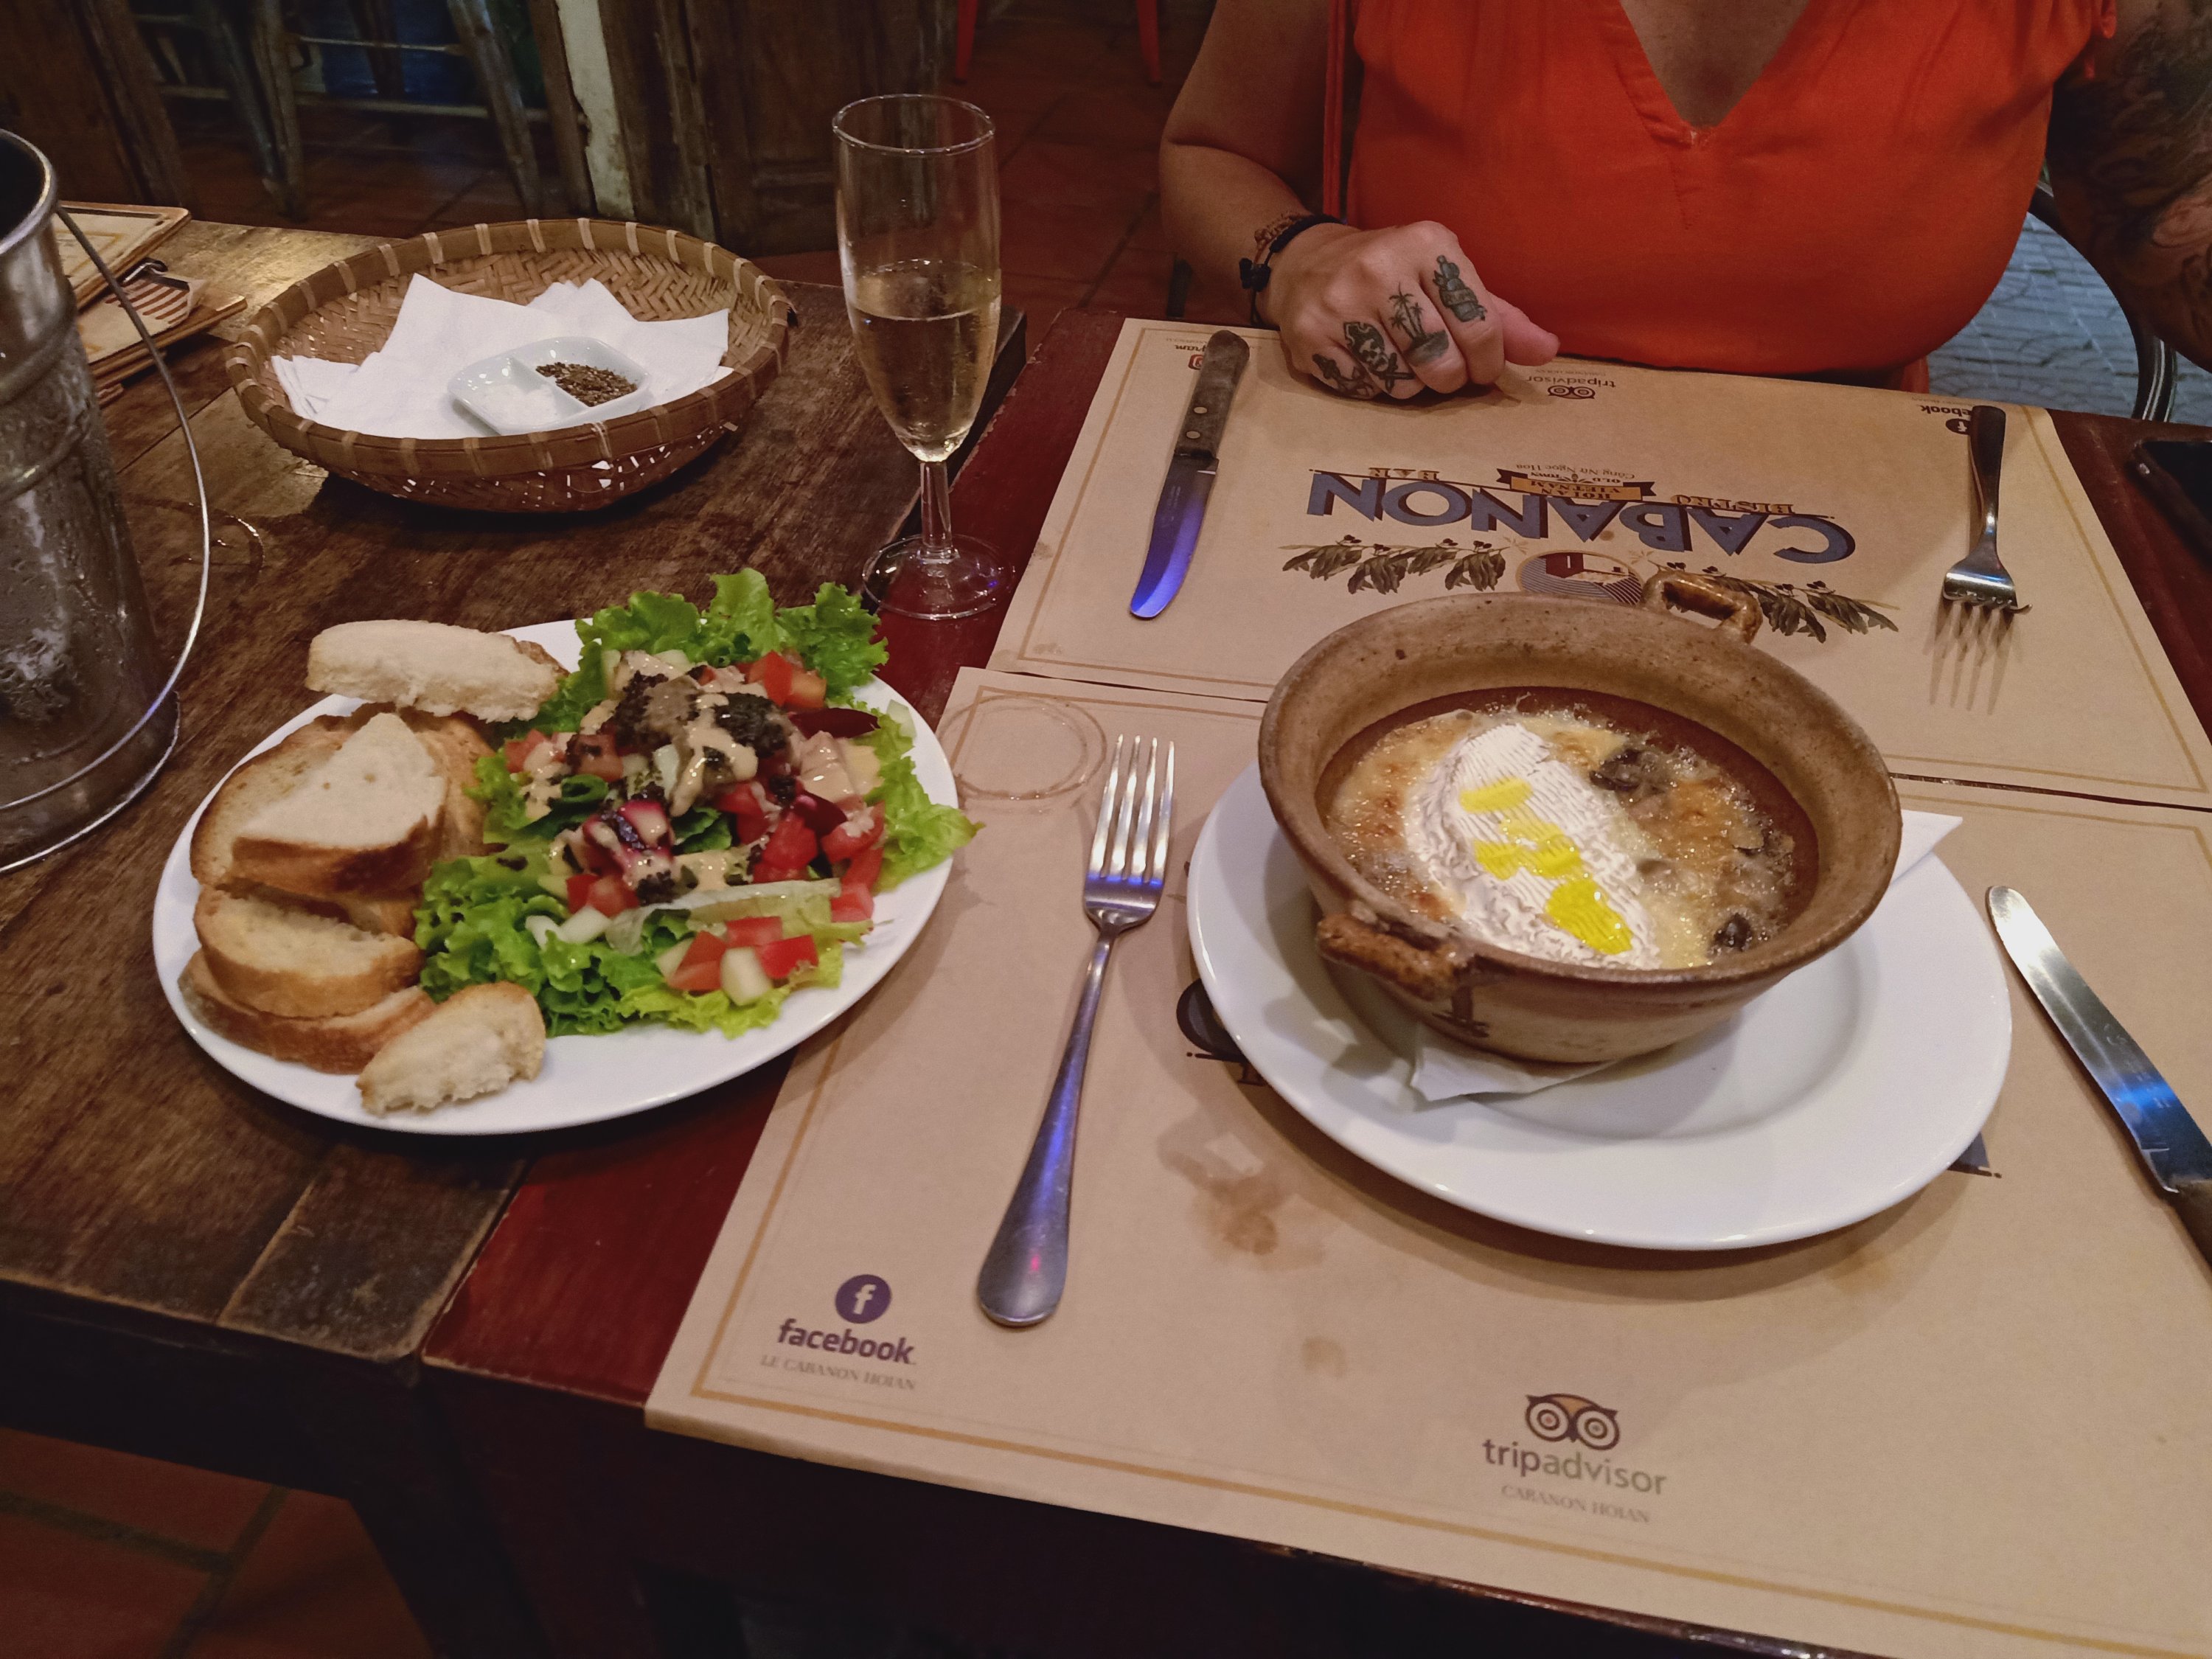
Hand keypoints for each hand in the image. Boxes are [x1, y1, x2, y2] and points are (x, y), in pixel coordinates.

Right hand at [1262, 221, 1558, 397]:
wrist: (1305, 264)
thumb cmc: (1393, 275)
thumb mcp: (1445, 278)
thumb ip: (1498, 316)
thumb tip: (1548, 351)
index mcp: (1427, 245)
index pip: (1479, 325)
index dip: (1488, 361)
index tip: (1482, 368)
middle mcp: (1380, 268)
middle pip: (1440, 361)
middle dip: (1449, 378)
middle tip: (1441, 370)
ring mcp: (1341, 304)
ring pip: (1400, 383)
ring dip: (1409, 385)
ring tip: (1399, 359)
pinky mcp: (1309, 336)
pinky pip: (1361, 389)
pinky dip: (1372, 387)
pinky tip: (1367, 361)